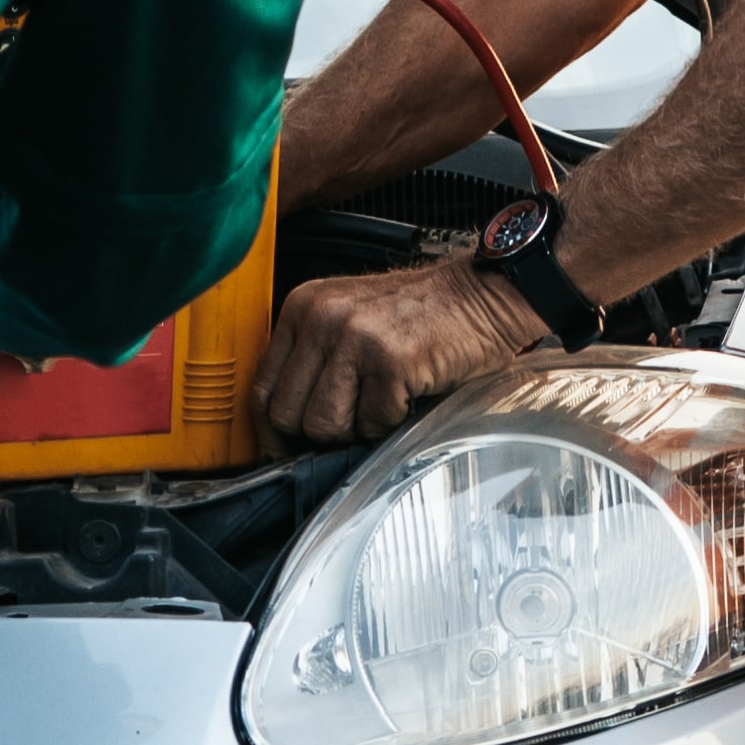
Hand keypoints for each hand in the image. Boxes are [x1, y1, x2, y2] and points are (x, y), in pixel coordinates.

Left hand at [256, 259, 546, 448]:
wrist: (483, 296)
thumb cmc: (422, 316)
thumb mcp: (350, 321)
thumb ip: (313, 361)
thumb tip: (285, 428)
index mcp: (302, 306)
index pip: (261, 389)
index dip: (275, 430)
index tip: (292, 447)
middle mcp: (320, 317)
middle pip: (286, 414)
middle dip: (319, 434)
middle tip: (352, 423)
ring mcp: (353, 336)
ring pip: (324, 425)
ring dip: (355, 430)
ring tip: (381, 404)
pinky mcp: (389, 359)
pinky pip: (371, 423)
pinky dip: (391, 422)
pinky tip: (407, 395)